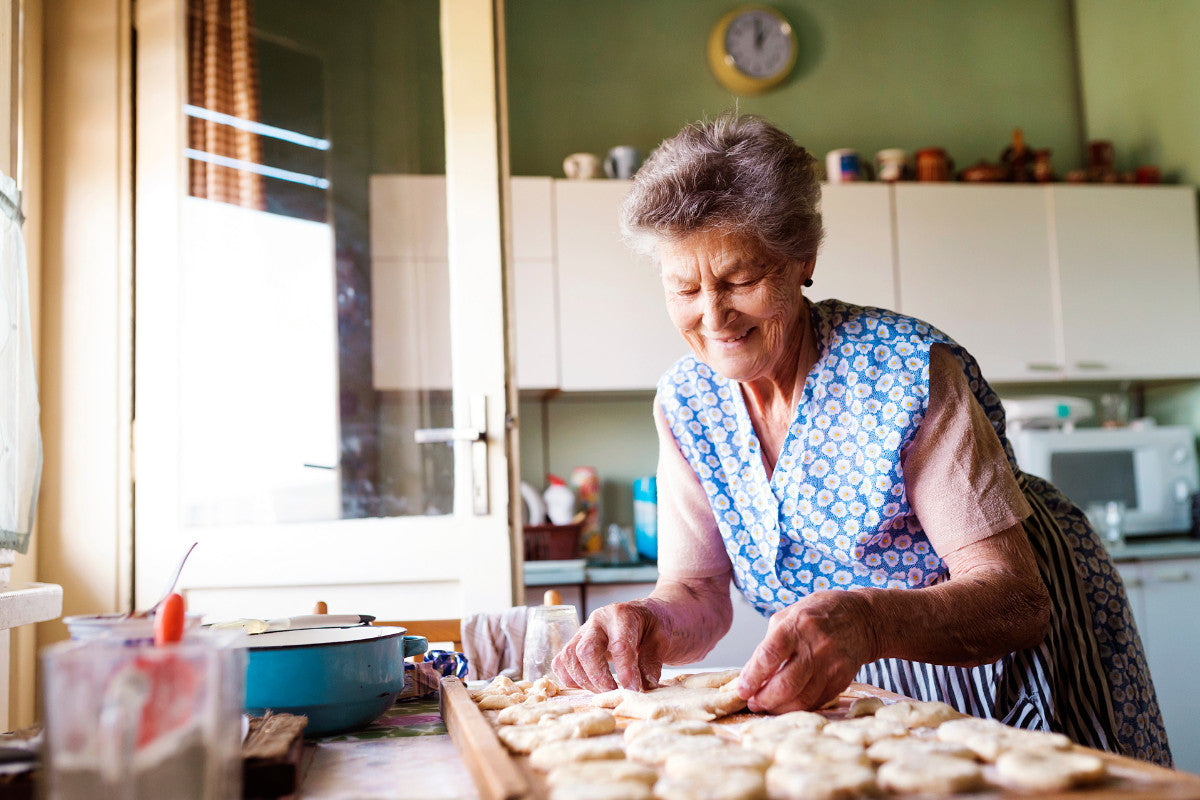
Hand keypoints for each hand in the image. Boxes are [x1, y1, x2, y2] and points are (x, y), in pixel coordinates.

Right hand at [552, 600, 665, 692]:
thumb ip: (652, 663)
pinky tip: (589, 686)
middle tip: (615, 694)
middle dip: (599, 679)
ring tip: (605, 692)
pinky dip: (569, 678)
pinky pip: (561, 661)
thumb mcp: (662, 639)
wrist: (647, 615)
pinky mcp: (576, 643)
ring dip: (584, 681)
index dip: (625, 671)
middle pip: (585, 650)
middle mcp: (598, 620)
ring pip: (569, 657)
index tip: (633, 690)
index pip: (619, 645)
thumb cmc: (655, 625)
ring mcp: (584, 631)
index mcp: (622, 615)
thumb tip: (645, 687)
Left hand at [736, 590, 876, 712]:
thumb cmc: (819, 613)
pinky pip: (817, 701)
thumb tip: (752, 674)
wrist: (862, 619)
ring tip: (766, 705)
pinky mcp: (842, 679)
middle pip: (786, 685)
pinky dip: (798, 706)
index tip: (742, 690)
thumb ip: (770, 643)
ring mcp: (832, 665)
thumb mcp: (789, 615)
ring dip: (779, 708)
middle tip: (752, 702)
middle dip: (764, 699)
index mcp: (797, 625)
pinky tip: (788, 703)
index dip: (752, 677)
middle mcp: (815, 646)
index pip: (769, 656)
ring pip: (802, 699)